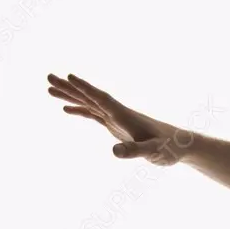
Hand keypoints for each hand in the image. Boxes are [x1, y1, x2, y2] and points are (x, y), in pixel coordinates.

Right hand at [47, 73, 189, 165]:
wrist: (182, 146)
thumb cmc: (171, 148)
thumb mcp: (154, 151)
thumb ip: (135, 151)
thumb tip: (114, 152)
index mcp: (125, 116)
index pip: (102, 99)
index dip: (86, 88)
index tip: (68, 77)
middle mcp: (119, 113)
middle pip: (90, 97)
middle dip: (69, 87)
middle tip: (47, 77)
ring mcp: (117, 119)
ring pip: (89, 104)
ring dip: (70, 96)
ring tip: (49, 90)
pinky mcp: (118, 127)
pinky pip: (94, 115)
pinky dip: (80, 111)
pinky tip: (66, 110)